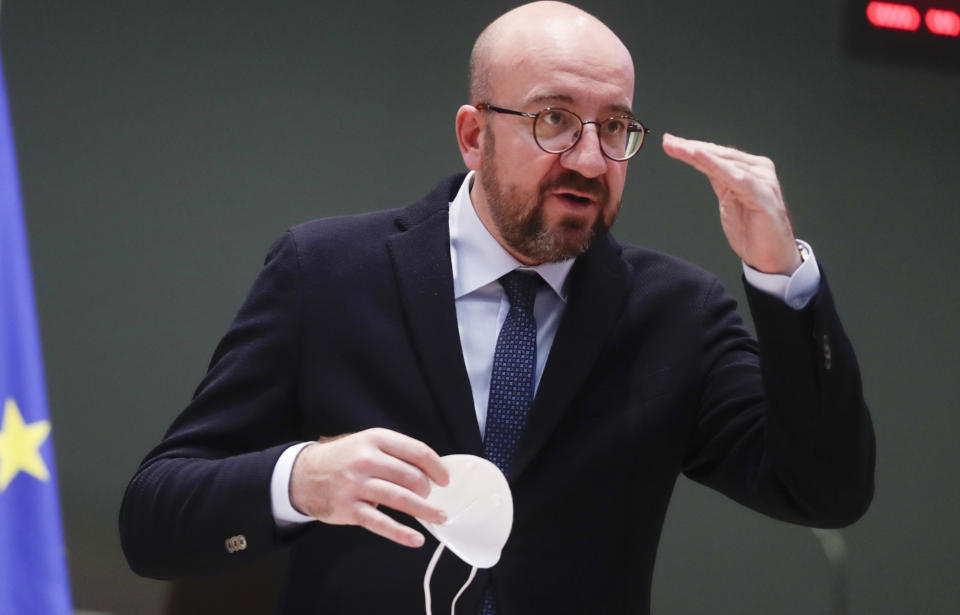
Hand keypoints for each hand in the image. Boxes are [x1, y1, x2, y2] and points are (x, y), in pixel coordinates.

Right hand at [289, 428, 449, 547]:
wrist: (302, 475)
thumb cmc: (344, 459)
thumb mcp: (367, 444)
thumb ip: (395, 453)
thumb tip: (430, 472)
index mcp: (375, 439)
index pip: (416, 451)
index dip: (436, 466)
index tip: (445, 479)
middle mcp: (366, 460)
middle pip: (410, 476)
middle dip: (427, 489)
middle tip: (430, 497)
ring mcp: (356, 485)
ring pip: (400, 499)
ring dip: (425, 510)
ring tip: (440, 517)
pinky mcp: (349, 509)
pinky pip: (380, 523)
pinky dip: (401, 533)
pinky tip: (416, 539)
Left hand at [662, 133, 801, 274]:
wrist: (772, 256)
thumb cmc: (753, 230)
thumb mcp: (729, 200)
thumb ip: (720, 180)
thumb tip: (702, 162)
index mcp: (750, 169)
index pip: (717, 155)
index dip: (693, 148)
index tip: (671, 143)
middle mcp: (758, 170)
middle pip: (719, 155)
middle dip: (692, 148)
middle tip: (669, 142)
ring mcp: (762, 180)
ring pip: (724, 163)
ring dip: (700, 154)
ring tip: (681, 147)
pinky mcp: (762, 194)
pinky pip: (735, 176)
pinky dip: (717, 165)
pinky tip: (701, 156)